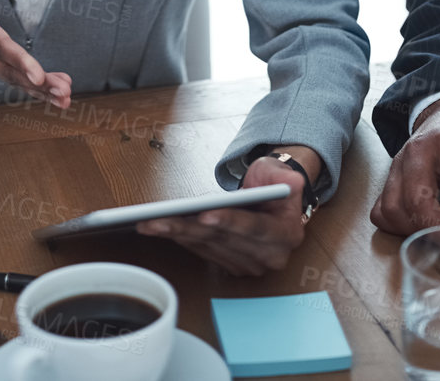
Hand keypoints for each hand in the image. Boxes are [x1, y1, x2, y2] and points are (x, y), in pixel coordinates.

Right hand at [0, 0, 72, 108]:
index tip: (37, 74)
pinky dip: (40, 91)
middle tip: (62, 92)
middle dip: (36, 83)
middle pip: (10, 70)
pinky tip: (61, 96)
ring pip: (16, 81)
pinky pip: (19, 83)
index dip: (18, 59)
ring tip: (66, 98)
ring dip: (43, 92)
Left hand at [137, 146, 321, 275]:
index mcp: (286, 235)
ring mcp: (249, 265)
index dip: (230, 222)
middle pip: (222, 240)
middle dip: (188, 228)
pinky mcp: (231, 266)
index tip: (204, 215)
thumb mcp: (283, 173)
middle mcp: (269, 256)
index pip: (255, 229)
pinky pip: (201, 251)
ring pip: (207, 247)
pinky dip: (180, 239)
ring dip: (176, 234)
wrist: (273, 202)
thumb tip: (290, 180)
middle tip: (158, 220)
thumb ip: (286, 176)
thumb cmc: (273, 184)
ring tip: (149, 223)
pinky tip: (160, 229)